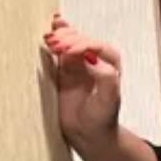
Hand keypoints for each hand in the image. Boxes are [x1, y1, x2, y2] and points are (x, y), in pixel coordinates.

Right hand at [42, 12, 122, 145]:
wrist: (87, 133)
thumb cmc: (101, 118)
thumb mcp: (108, 100)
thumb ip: (106, 77)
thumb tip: (90, 57)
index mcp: (111, 64)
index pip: (96, 47)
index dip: (81, 45)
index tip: (67, 51)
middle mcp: (96, 59)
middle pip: (80, 40)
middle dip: (67, 40)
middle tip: (54, 46)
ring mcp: (79, 62)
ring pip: (69, 40)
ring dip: (59, 36)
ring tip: (48, 40)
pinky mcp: (64, 67)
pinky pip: (59, 49)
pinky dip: (54, 37)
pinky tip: (49, 28)